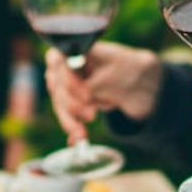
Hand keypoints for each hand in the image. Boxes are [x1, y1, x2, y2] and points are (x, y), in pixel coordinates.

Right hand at [43, 42, 164, 143]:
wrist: (135, 81)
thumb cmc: (125, 67)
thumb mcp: (115, 71)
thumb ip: (97, 80)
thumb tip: (87, 90)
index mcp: (76, 49)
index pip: (57, 61)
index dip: (68, 80)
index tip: (87, 96)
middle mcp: (65, 66)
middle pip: (56, 86)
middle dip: (71, 105)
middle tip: (91, 116)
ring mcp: (65, 85)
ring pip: (59, 104)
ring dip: (69, 122)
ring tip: (82, 136)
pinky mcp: (70, 102)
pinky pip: (66, 116)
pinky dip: (72, 129)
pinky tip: (76, 141)